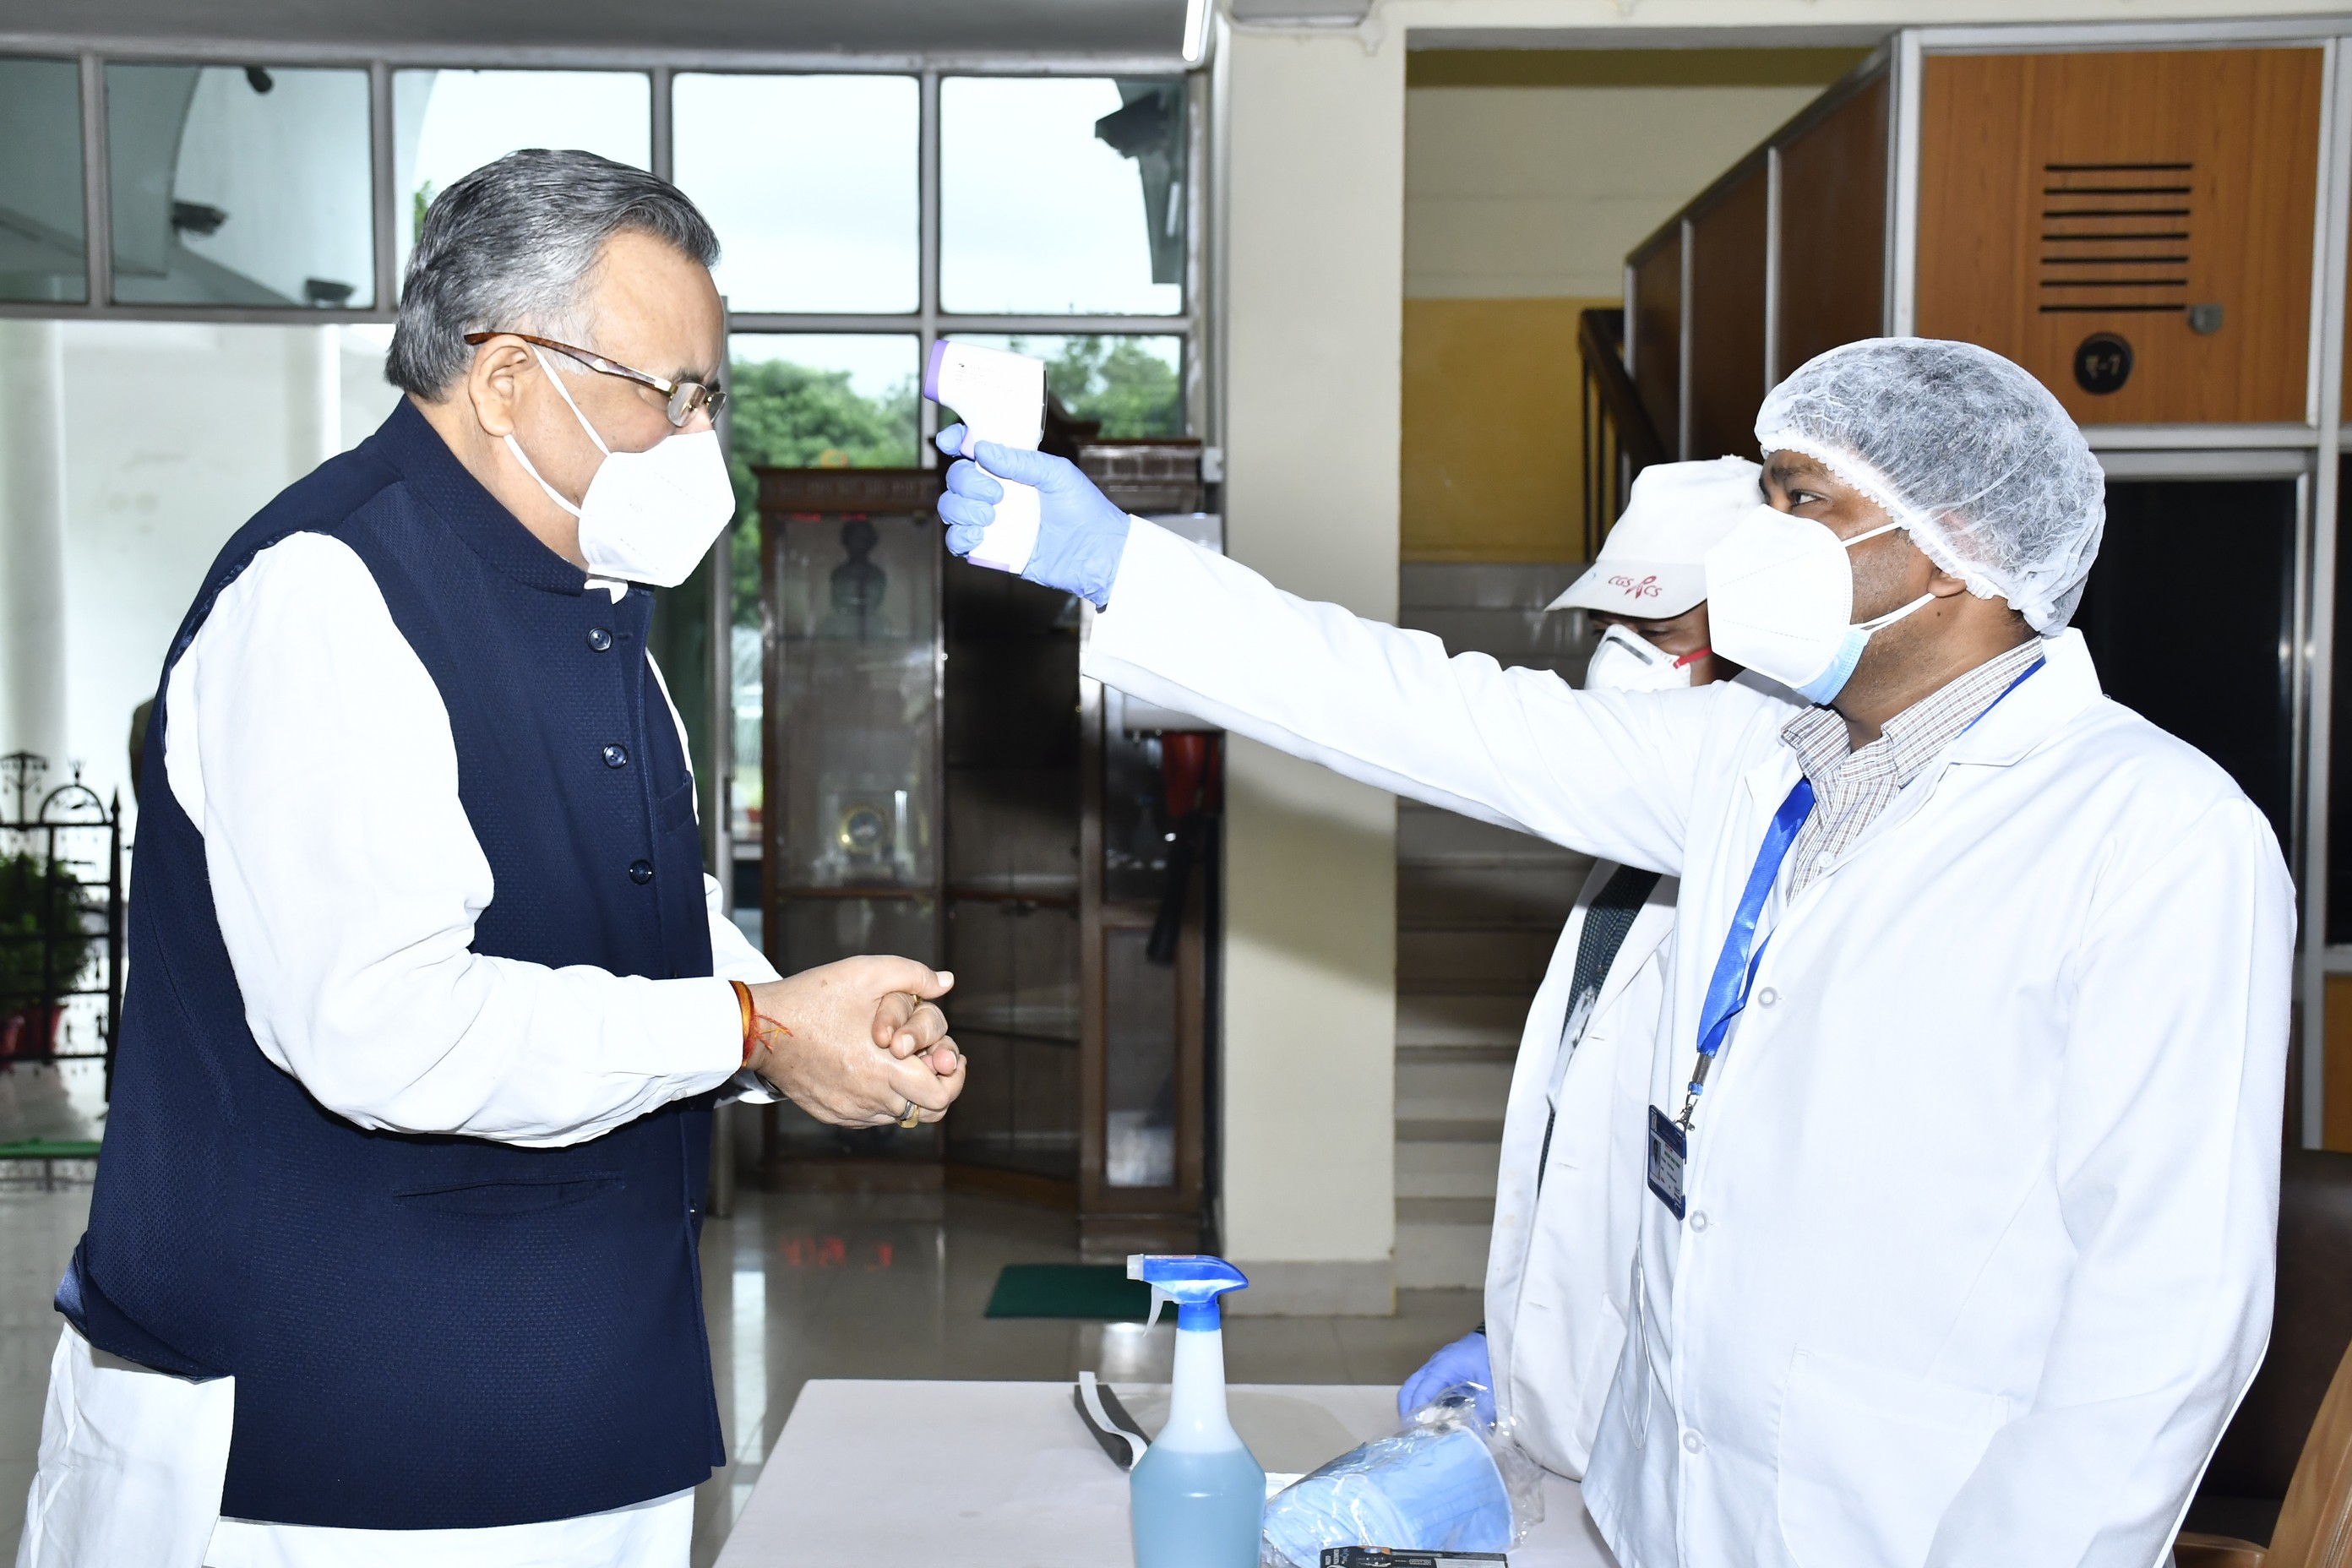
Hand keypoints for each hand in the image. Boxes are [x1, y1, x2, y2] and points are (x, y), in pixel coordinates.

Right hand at [746, 957, 965, 1126]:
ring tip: (900, 1060)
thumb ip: (913, 976)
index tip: (948, 1056)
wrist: (763, 1027)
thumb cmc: (815, 997)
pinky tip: (873, 1068)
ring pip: (899, 1115)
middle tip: (931, 1058)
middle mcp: (870, 1099)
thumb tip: (946, 982)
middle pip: (926, 1112)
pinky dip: (882, 1098)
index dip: (954, 1077)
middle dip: (937, 1084)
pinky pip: (871, 1116)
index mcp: (885, 1070)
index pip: (941, 1097)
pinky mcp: (833, 1114)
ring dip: (909, 1091)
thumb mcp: (866, 973)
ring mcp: (850, 1111)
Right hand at [934, 423, 1131, 607]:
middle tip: (997, 495)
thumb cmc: (1084, 509)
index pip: (972, 448)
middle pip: (957, 477)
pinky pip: (957, 541)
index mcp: (1011, 467)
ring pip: (951, 507)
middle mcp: (996, 491)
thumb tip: (982, 449)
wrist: (1096, 554)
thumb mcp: (1057, 475)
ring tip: (989, 518)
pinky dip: (959, 537)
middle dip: (967, 482)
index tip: (950, 442)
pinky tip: (979, 536)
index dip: (954, 440)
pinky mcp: (990, 549)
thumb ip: (1021, 461)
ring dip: (961, 509)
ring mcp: (991, 520)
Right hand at [1397, 1330, 1493, 1424]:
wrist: (1496, 1339)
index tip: (1419, 1432)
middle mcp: (1432, 1366)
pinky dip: (1421, 1402)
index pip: (1421, 1391)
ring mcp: (1434, 1367)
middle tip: (1413, 1433)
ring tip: (1419, 1429)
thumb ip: (1482, 1411)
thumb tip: (1473, 1436)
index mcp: (1442, 1368)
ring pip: (1413, 1388)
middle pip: (1409, 1389)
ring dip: (1412, 1407)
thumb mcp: (1490, 1387)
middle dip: (1407, 1412)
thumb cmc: (1491, 1359)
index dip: (1417, 1413)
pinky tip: (1430, 1417)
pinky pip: (1422, 1387)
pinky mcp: (1439, 1371)